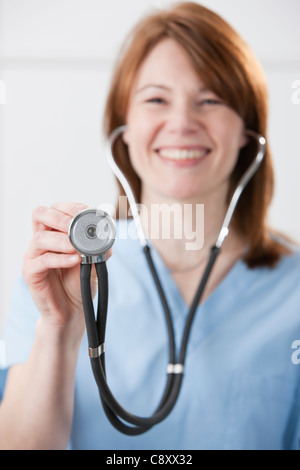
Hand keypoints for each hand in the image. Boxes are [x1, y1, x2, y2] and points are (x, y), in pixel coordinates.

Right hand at [22, 202, 106, 336]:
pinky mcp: (31, 273)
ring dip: (61, 240)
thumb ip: (99, 248)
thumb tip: (107, 236)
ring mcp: (34, 256)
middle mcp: (42, 240)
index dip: (70, 207)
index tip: (88, 213)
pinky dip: (60, 259)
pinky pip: (42, 261)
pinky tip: (74, 260)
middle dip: (60, 216)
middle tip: (75, 226)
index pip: (56, 209)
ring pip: (40, 238)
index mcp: (55, 232)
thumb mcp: (94, 262)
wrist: (72, 311)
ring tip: (77, 248)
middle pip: (40, 214)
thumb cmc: (80, 283)